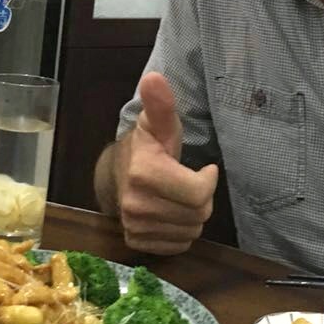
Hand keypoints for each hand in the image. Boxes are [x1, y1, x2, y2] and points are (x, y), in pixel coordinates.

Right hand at [117, 71, 218, 255]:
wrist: (115, 175)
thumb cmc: (146, 147)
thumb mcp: (157, 124)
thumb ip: (161, 105)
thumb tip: (154, 78)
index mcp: (144, 173)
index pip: (200, 194)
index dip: (208, 181)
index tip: (204, 169)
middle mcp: (136, 205)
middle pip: (198, 214)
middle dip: (201, 199)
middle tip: (188, 183)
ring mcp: (134, 226)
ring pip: (191, 231)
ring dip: (192, 216)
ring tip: (178, 197)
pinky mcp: (136, 242)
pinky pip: (178, 245)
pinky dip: (181, 231)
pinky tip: (170, 213)